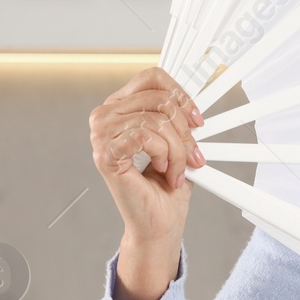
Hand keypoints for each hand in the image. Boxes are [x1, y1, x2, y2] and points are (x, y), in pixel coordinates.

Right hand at [88, 67, 205, 299]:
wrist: (159, 221)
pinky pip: (146, 136)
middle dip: (185, 129)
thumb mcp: (178, 141)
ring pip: (156, 120)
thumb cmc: (165, 184)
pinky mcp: (105, 154)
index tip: (198, 118)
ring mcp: (101, 135)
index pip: (151, 77)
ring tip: (178, 168)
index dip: (180, 93)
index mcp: (120, 107)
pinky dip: (165, 155)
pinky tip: (164, 170)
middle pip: (158, 99)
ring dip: (178, 148)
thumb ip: (179, 116)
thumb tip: (196, 98)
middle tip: (194, 154)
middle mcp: (105, 116)